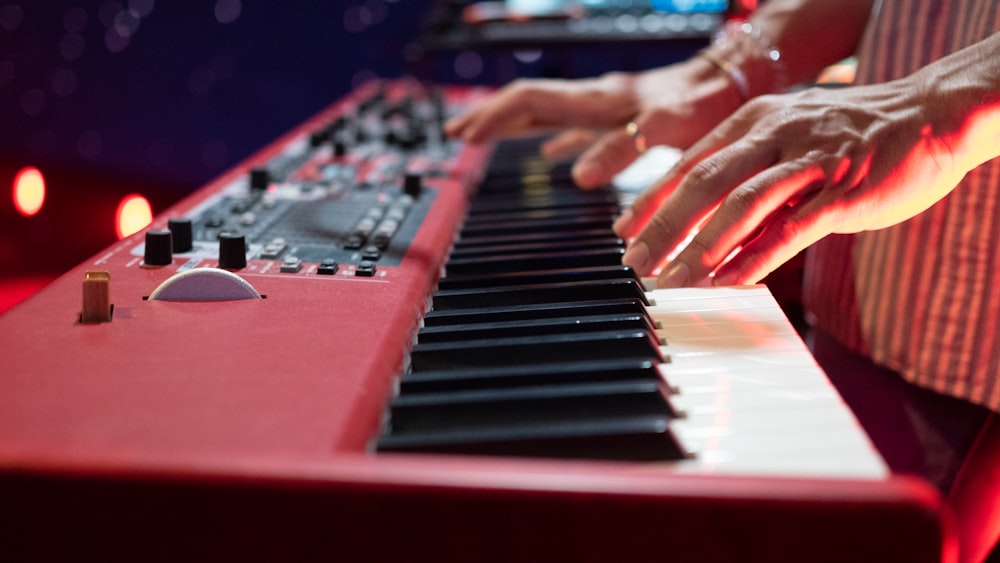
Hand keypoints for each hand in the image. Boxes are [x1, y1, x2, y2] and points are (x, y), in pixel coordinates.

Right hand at [445, 59, 742, 188]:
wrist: (732, 80)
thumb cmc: (703, 103)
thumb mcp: (664, 129)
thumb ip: (620, 150)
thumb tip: (575, 176)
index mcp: (597, 100)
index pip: (530, 101)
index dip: (494, 117)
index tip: (464, 136)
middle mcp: (594, 99)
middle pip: (526, 102)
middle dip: (487, 116)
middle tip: (452, 135)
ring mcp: (603, 108)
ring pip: (544, 112)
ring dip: (509, 124)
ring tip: (479, 136)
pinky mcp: (619, 118)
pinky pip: (573, 126)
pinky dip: (550, 137)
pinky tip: (550, 152)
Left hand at [613, 74, 966, 287]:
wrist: (934, 115)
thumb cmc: (857, 137)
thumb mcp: (792, 145)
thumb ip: (752, 181)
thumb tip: (709, 230)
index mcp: (756, 120)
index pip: (689, 163)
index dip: (652, 200)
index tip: (624, 232)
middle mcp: (775, 134)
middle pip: (704, 182)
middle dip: (663, 227)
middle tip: (635, 264)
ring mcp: (810, 160)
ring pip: (741, 202)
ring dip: (702, 246)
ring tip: (675, 281)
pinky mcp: (843, 190)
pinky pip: (791, 228)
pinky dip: (755, 258)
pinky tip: (731, 283)